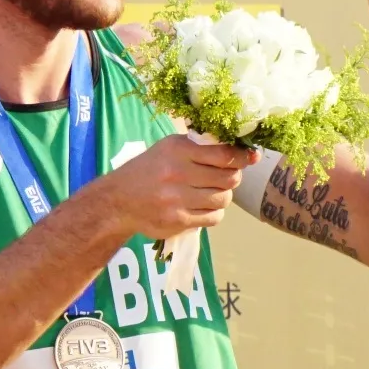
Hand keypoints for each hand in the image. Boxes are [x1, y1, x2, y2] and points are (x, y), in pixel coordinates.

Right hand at [90, 135, 255, 241]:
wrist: (118, 200)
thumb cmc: (149, 170)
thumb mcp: (169, 148)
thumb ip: (201, 147)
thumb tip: (244, 153)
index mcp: (178, 150)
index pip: (224, 154)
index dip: (242, 157)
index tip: (250, 158)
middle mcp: (177, 173)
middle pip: (229, 178)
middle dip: (233, 178)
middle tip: (226, 178)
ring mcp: (177, 199)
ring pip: (223, 199)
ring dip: (222, 196)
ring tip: (210, 193)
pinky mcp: (177, 220)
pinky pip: (213, 218)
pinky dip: (213, 213)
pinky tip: (202, 207)